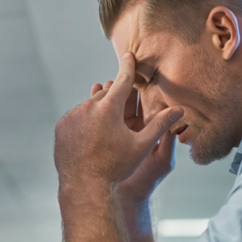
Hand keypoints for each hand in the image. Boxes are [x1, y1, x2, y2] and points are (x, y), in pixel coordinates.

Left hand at [55, 53, 182, 190]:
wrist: (84, 186)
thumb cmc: (116, 167)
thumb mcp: (142, 146)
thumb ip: (160, 125)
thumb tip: (179, 110)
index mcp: (109, 107)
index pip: (123, 79)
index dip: (128, 66)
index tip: (129, 55)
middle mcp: (88, 107)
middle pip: (106, 95)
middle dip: (115, 100)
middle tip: (122, 115)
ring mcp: (72, 116)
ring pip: (90, 107)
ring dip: (99, 113)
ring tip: (106, 134)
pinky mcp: (62, 126)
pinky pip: (76, 118)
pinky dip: (84, 123)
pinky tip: (92, 139)